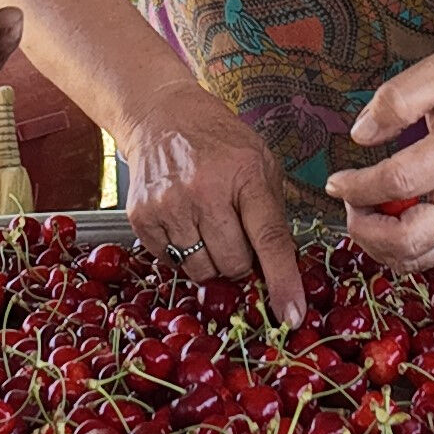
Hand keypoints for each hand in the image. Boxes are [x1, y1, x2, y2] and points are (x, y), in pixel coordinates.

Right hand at [120, 82, 307, 324]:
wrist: (161, 117)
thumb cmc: (220, 142)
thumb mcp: (261, 163)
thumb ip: (273, 214)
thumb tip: (282, 271)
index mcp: (245, 174)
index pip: (269, 239)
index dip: (283, 281)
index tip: (292, 316)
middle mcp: (204, 190)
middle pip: (233, 264)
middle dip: (241, 260)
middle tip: (235, 233)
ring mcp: (169, 205)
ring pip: (201, 270)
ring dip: (211, 259)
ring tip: (208, 225)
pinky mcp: (141, 217)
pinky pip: (172, 262)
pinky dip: (184, 251)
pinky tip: (185, 221)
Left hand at [323, 53, 433, 271]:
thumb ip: (397, 98)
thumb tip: (362, 133)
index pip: (399, 182)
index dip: (358, 187)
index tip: (337, 182)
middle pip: (408, 238)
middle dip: (365, 228)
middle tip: (351, 204)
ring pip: (415, 257)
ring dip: (378, 243)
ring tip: (367, 212)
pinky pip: (427, 257)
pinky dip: (398, 249)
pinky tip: (387, 222)